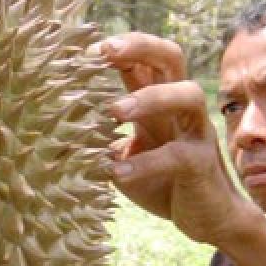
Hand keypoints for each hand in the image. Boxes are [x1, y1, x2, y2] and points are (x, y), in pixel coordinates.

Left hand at [98, 33, 258, 246]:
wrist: (208, 219)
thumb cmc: (162, 183)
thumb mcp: (125, 156)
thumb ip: (101, 141)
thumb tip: (58, 134)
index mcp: (159, 101)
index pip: (142, 60)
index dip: (117, 48)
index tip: (84, 48)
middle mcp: (181, 109)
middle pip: (171, 57)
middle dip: (140, 46)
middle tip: (106, 50)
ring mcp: (196, 133)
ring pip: (188, 95)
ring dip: (151, 97)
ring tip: (115, 111)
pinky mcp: (202, 164)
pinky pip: (179, 155)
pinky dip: (148, 162)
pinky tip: (119, 172)